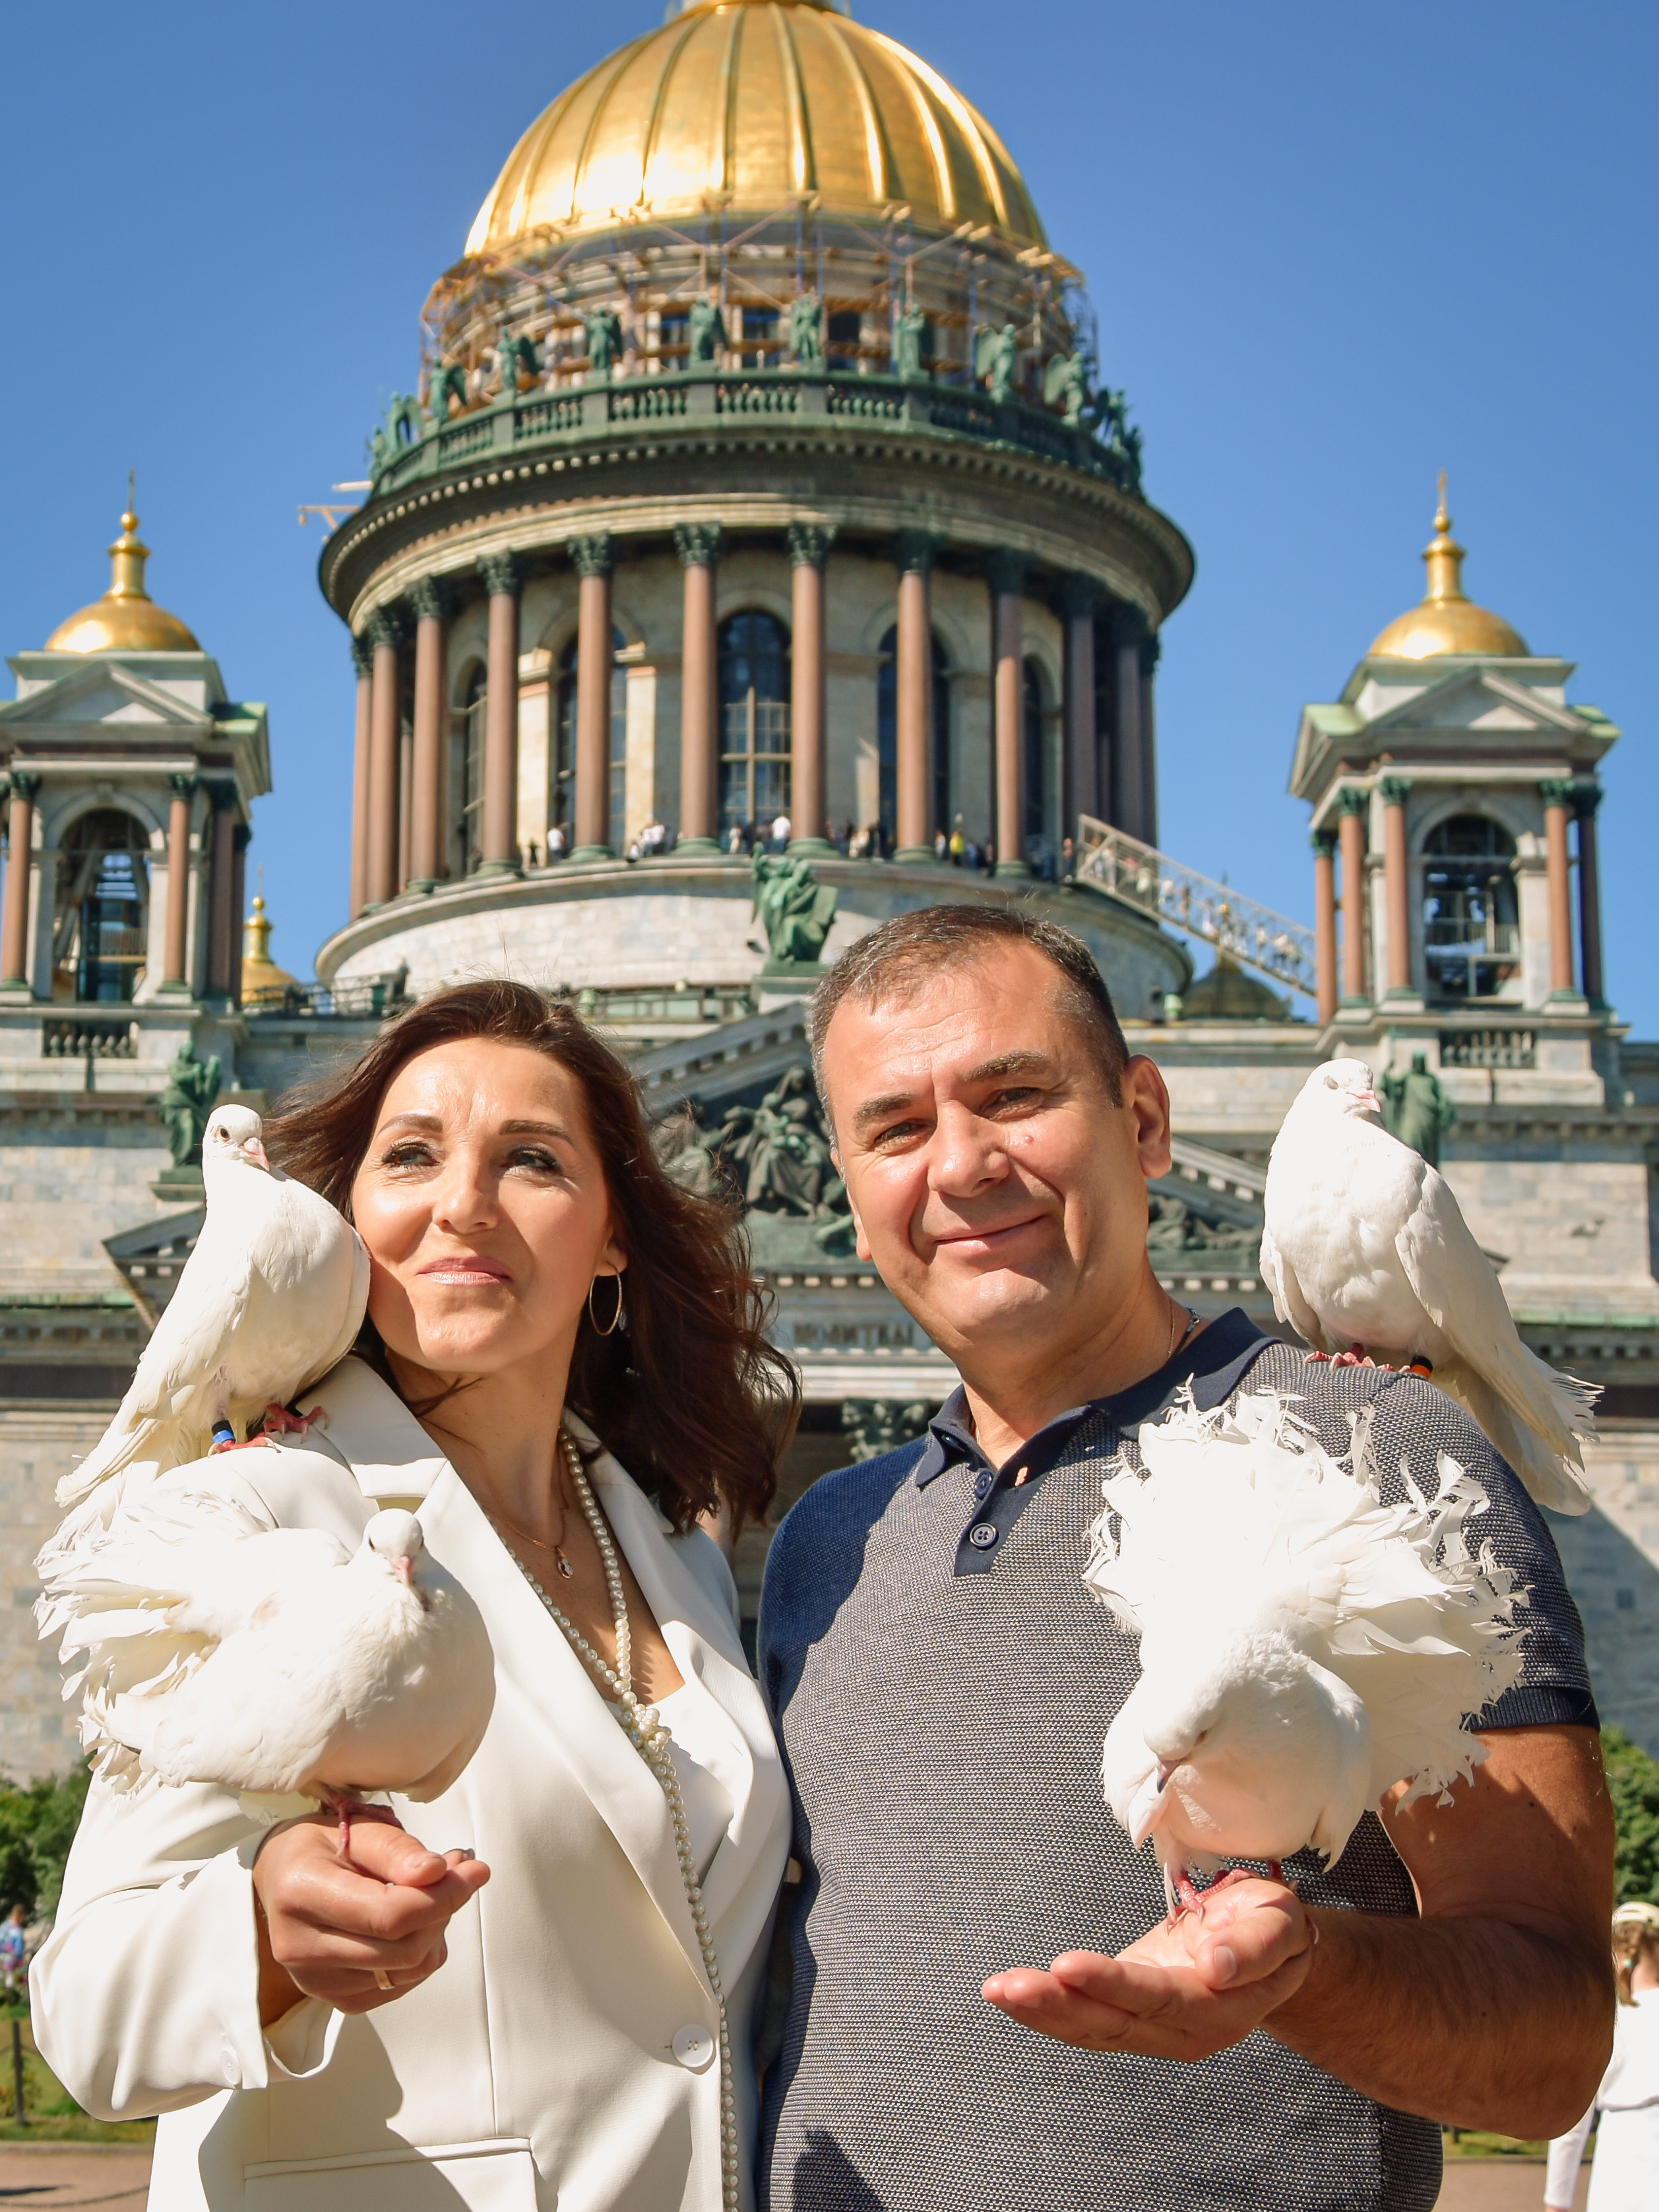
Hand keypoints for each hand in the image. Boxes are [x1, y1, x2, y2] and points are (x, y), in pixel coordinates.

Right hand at [251, 1811, 489, 2022]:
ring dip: (437, 1930)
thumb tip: (437, 1872)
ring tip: (438, 1889)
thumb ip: (396, 1851)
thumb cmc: (319, 1846)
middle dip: (445, 1909)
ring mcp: (314, 1980)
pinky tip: (416, 1920)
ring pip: (407, 1971)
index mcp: (301, 1893)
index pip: (388, 1915)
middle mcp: (300, 1947)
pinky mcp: (333, 1997)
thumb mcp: (356, 1827)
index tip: (476, 1871)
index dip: (443, 1896)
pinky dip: (420, 1953)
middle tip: (461, 1872)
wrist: (280, 1878)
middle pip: (402, 1949)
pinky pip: (398, 1986)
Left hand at [982, 1876, 1316, 2061]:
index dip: (1112, 1985)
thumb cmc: (1273, 1927)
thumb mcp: (1281, 1925)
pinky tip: (1011, 1995)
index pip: (1157, 1999)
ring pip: (1093, 2028)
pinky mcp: (1132, 2013)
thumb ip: (1253, 1949)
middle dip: (1059, 2005)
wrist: (1270, 1945)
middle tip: (1010, 1986)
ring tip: (998, 1991)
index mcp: (1218, 2008)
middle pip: (1114, 2023)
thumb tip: (1216, 1967)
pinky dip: (1048, 2010)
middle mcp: (1182, 2030)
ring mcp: (1154, 2027)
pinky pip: (1088, 2021)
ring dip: (1043, 2011)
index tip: (1067, 1966)